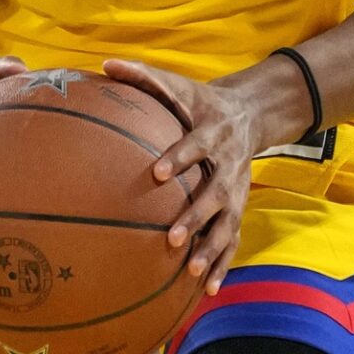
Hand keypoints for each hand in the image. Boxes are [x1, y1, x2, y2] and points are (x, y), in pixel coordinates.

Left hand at [101, 59, 265, 291]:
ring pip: (227, 225)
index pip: (194, 146)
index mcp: (212, 133)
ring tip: (192, 273)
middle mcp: (228, 165)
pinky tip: (208, 291)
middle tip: (172, 236)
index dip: (178, 157)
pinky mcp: (239, 209)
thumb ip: (143, 75)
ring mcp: (237, 192)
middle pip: (215, 194)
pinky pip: (233, 241)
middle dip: (196, 216)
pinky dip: (223, 265)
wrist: (249, 115)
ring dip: (212, 249)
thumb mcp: (178, 84)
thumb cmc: (199, 101)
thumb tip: (105, 63)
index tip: (156, 173)